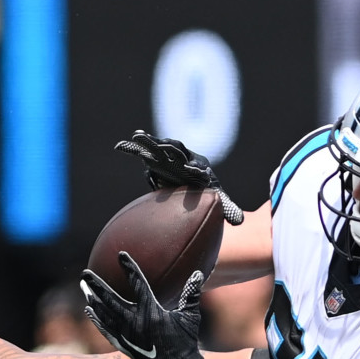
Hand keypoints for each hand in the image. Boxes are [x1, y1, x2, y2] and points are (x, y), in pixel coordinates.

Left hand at [80, 252, 204, 358]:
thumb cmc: (185, 342)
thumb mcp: (190, 317)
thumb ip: (191, 294)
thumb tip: (198, 273)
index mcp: (151, 312)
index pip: (138, 284)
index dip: (129, 268)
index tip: (121, 256)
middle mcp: (135, 322)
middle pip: (111, 299)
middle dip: (97, 285)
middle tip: (85, 273)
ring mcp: (126, 335)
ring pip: (105, 314)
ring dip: (93, 300)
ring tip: (84, 288)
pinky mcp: (123, 345)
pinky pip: (106, 330)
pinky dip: (97, 320)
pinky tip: (89, 310)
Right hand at [115, 130, 244, 224]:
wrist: (196, 179)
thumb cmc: (207, 189)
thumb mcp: (219, 198)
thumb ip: (227, 207)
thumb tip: (240, 222)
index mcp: (199, 166)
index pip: (197, 166)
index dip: (195, 168)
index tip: (193, 171)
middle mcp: (183, 158)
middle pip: (175, 151)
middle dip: (167, 148)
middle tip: (159, 146)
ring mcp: (169, 157)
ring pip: (157, 148)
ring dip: (148, 142)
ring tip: (136, 136)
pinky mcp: (157, 159)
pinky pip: (144, 153)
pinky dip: (134, 148)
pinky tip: (120, 145)